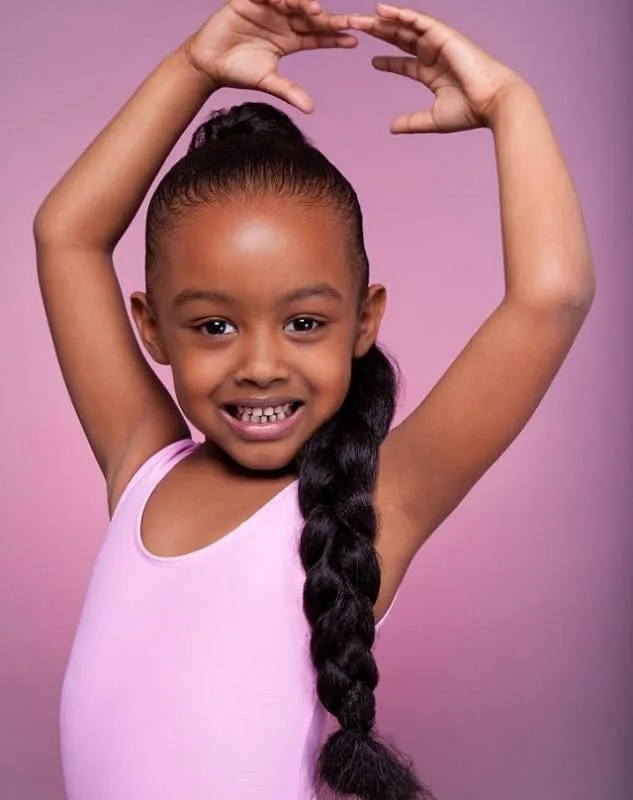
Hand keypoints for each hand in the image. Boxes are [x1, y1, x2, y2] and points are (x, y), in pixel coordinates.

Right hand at [184, 0, 357, 112]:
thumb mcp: (268, 81)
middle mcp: (282, 21)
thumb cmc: (238, 72)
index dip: (335, 37)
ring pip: (292, 0)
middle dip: (331, 18)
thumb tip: (311, 110)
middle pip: (311, 16)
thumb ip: (289, 92)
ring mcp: (267, 8)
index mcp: (290, 40)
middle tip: (352, 20)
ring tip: (313, 10)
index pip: (318, 37)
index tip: (354, 40)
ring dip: (304, 3)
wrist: (208, 62)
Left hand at [350, 4, 526, 132]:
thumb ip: (412, 122)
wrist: (493, 103)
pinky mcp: (445, 35)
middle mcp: (435, 55)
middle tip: (357, 29)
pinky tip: (382, 10)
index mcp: (433, 73)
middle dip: (379, 34)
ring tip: (362, 17)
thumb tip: (391, 128)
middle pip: (401, 40)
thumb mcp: (433, 119)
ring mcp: (439, 43)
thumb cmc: (470, 112)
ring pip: (406, 27)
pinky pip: (419, 20)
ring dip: (384, 21)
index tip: (372, 60)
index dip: (388, 61)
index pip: (406, 63)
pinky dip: (401, 14)